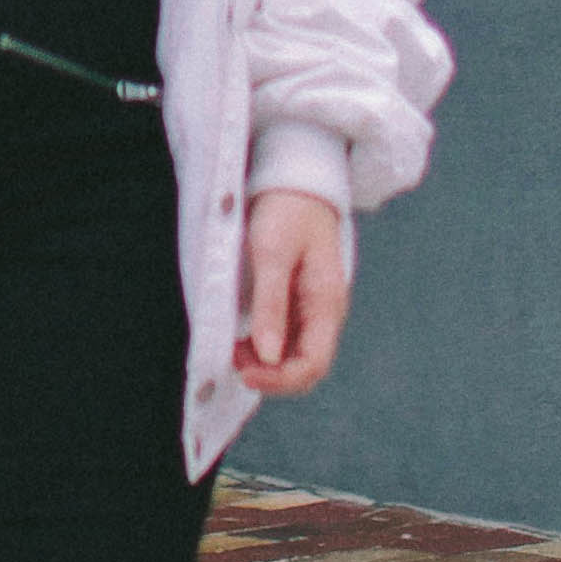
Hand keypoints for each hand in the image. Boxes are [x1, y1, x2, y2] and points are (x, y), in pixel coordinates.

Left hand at [230, 185, 351, 398]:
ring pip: (294, 356)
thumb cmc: (287, 211)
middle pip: (305, 367)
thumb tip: (267, 356)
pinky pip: (286, 338)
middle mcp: (324, 313)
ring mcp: (311, 309)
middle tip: (234, 359)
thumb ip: (270, 305)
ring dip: (265, 363)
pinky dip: (264, 346)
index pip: (313, 364)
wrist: (297, 181)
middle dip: (271, 374)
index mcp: (326, 303)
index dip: (280, 380)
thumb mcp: (272, 254)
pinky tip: (243, 338)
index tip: (245, 374)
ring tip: (235, 348)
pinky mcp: (297, 302)